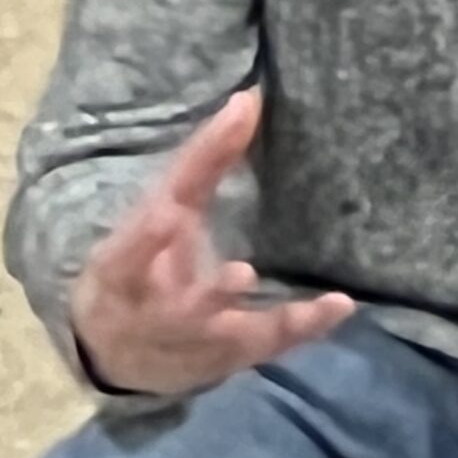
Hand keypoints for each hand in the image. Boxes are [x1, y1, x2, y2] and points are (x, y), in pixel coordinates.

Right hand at [69, 91, 354, 395]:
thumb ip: (204, 160)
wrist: (116, 349)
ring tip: (278, 292)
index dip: (142, 240)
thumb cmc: (145, 262)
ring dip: (249, 317)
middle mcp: (151, 313)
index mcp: (122, 271)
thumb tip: (250, 99)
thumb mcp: (164, 210)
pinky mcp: (225, 359)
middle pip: (172, 307)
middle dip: (197, 292)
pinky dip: (301, 327)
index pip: (127, 255)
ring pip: (218, 337)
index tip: (165, 214)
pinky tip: (341, 306)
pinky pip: (264, 347)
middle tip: (229, 265)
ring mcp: (189, 343)